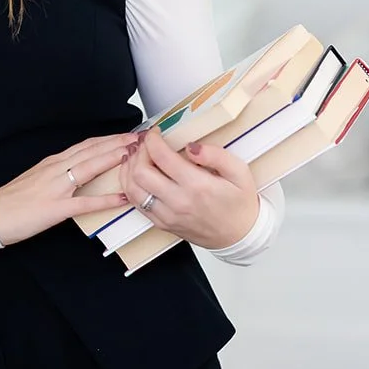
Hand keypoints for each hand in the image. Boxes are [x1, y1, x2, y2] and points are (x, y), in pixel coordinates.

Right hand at [0, 133, 138, 246]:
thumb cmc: (13, 200)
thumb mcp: (37, 178)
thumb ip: (58, 173)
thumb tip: (78, 172)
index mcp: (53, 163)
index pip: (86, 145)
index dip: (108, 139)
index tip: (127, 134)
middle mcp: (56, 169)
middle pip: (91, 150)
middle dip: (117, 142)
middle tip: (139, 136)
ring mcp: (56, 187)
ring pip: (89, 167)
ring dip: (112, 159)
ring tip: (133, 154)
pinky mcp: (55, 208)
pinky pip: (85, 203)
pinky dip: (105, 200)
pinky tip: (121, 198)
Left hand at [119, 131, 259, 250]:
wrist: (239, 236)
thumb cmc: (239, 203)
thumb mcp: (239, 172)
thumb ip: (216, 155)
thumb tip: (191, 146)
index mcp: (197, 185)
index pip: (161, 156)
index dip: (152, 139)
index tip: (156, 132)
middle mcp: (178, 202)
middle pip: (140, 172)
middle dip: (139, 151)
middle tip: (146, 143)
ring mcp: (167, 215)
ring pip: (132, 189)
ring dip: (129, 168)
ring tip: (137, 156)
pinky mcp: (161, 223)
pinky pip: (136, 203)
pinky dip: (130, 185)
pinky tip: (135, 174)